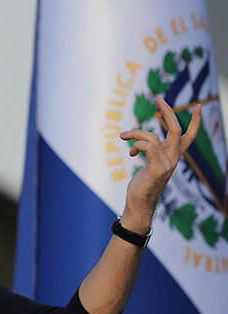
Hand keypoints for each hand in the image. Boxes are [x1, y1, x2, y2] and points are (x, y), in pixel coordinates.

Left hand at [118, 97, 200, 232]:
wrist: (138, 206)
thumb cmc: (140, 187)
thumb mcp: (146, 165)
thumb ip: (147, 153)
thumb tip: (136, 142)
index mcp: (172, 157)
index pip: (189, 137)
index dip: (195, 122)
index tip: (199, 105)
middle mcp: (172, 160)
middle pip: (177, 131)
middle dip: (169, 113)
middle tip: (159, 99)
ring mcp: (166, 165)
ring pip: (154, 138)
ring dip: (135, 133)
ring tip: (123, 136)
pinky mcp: (157, 171)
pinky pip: (149, 148)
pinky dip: (137, 144)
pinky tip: (131, 152)